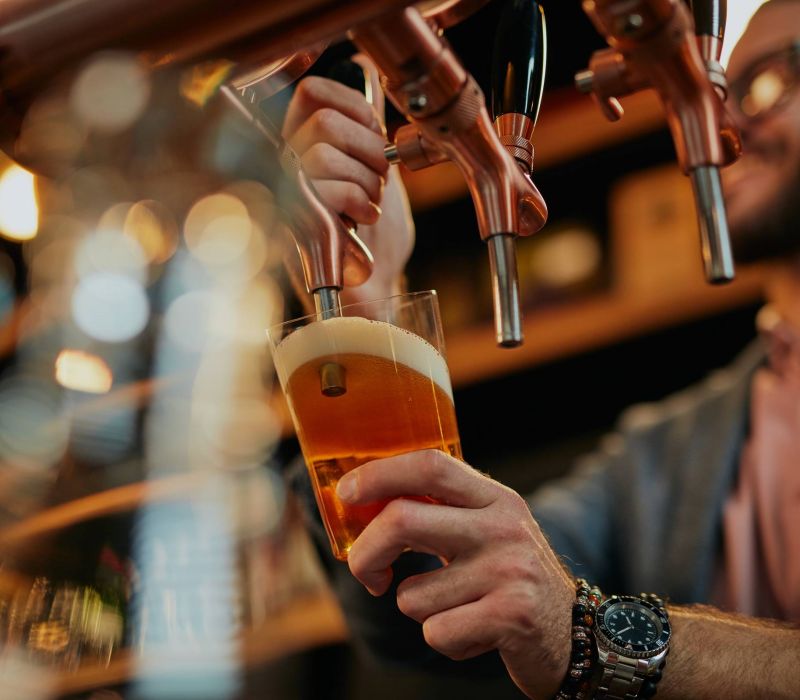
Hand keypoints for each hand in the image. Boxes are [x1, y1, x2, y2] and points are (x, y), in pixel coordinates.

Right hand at [281, 60, 415, 304]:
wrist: (374, 286)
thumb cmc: (373, 235)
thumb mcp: (375, 170)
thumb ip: (365, 128)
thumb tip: (366, 79)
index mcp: (302, 143)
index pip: (312, 92)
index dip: (354, 107)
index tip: (376, 137)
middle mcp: (284, 164)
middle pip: (321, 120)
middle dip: (367, 149)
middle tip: (379, 180)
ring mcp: (285, 194)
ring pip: (321, 152)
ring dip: (365, 180)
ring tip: (371, 204)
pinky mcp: (293, 224)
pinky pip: (322, 188)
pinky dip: (358, 200)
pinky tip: (364, 217)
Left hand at [336, 449, 574, 699]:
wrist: (574, 631)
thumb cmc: (510, 577)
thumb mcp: (486, 529)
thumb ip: (439, 512)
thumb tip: (365, 505)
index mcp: (494, 498)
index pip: (430, 466)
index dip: (379, 474)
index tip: (346, 493)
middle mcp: (503, 526)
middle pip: (402, 520)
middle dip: (366, 553)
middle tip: (367, 573)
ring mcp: (509, 569)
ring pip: (412, 594)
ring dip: (419, 610)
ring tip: (458, 608)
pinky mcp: (512, 615)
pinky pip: (436, 632)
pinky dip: (444, 639)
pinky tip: (475, 632)